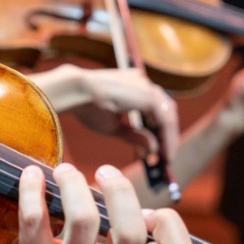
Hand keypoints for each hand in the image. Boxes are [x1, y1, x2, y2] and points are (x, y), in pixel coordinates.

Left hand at [0, 163, 193, 243]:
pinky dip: (31, 192)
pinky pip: (34, 223)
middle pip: (130, 230)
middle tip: (101, 171)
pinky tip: (30, 178)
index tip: (148, 211)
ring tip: (63, 171)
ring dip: (73, 184)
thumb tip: (133, 207)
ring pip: (83, 220)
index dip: (171, 224)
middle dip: (119, 189)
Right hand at [33, 64, 179, 164]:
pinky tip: (163, 153)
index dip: (159, 131)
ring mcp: (147, 88)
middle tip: (165, 158)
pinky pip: (165, 120)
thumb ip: (134, 136)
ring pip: (168, 116)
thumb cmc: (88, 106)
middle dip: (166, 136)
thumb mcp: (114, 127)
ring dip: (168, 139)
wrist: (75, 92)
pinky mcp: (149, 96)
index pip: (155, 110)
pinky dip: (167, 138)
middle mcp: (143, 84)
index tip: (159, 150)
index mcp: (134, 87)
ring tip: (165, 159)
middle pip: (165, 112)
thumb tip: (152, 150)